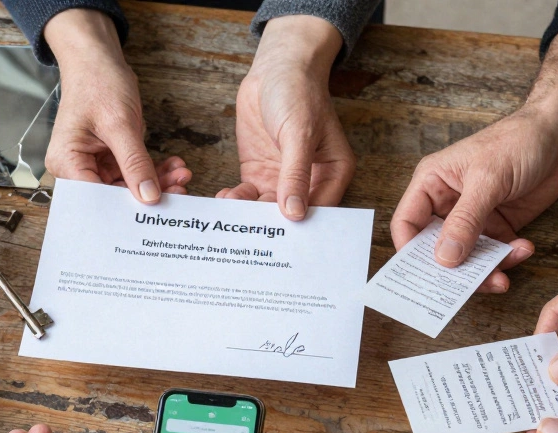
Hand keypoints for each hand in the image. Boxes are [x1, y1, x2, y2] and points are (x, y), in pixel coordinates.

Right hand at [44, 9, 191, 201]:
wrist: (97, 59)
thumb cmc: (97, 82)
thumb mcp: (119, 124)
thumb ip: (134, 162)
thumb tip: (148, 196)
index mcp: (67, 161)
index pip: (95, 199)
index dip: (124, 208)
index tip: (155, 208)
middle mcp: (76, 167)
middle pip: (113, 195)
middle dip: (147, 194)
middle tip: (179, 189)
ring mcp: (93, 163)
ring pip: (127, 186)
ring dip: (156, 182)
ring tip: (181, 175)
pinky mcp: (108, 158)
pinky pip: (133, 172)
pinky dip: (153, 171)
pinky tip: (173, 167)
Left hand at [217, 15, 353, 219]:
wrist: (275, 68)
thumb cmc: (298, 92)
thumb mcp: (299, 133)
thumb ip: (295, 174)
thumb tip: (295, 213)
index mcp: (333, 172)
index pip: (319, 210)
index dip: (301, 227)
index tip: (280, 240)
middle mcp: (310, 181)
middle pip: (291, 215)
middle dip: (269, 225)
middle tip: (248, 234)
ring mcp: (282, 178)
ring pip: (266, 209)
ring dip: (248, 214)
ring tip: (230, 214)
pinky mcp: (259, 173)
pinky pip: (248, 196)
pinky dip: (236, 201)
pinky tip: (224, 200)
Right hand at [391, 28, 557, 290]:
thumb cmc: (517, 142)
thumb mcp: (487, 180)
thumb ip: (465, 221)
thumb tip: (444, 259)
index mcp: (431, 184)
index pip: (407, 224)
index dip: (409, 253)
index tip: (424, 277)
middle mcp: (447, 203)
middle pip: (436, 248)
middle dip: (452, 269)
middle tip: (467, 287)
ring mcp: (473, 217)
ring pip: (466, 257)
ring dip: (485, 269)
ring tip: (503, 276)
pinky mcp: (498, 226)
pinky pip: (494, 253)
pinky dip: (507, 258)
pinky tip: (524, 248)